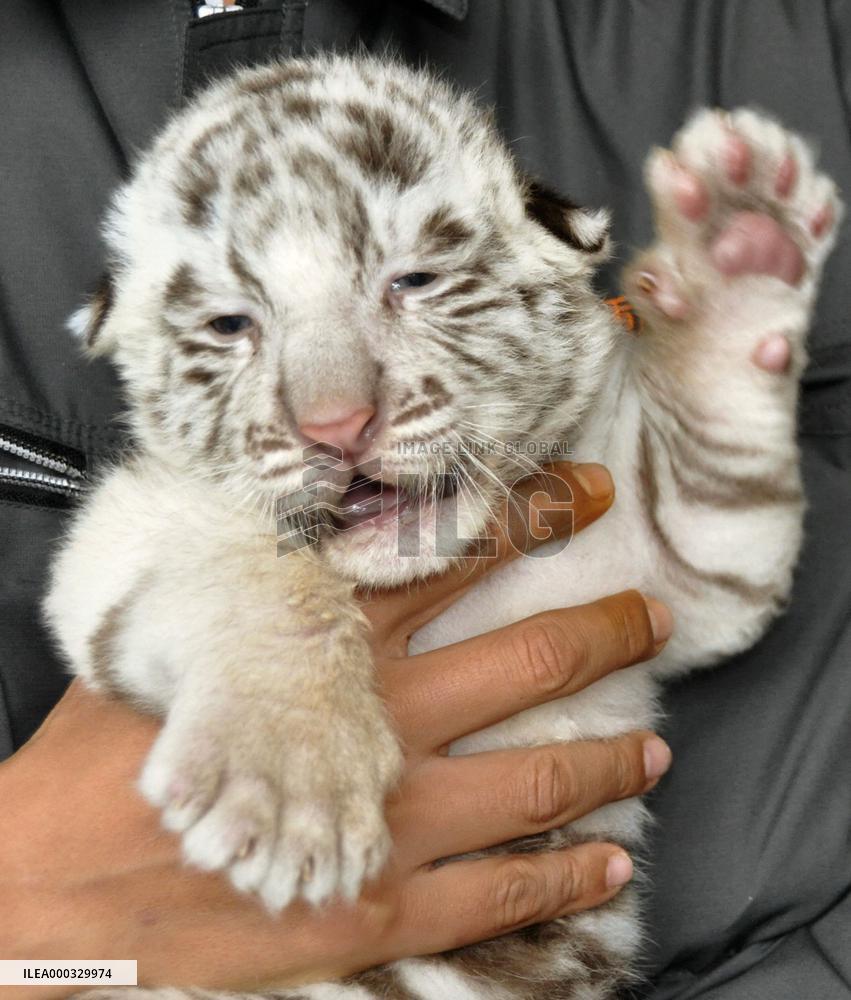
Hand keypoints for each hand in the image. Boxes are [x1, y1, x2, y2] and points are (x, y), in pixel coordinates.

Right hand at [0, 462, 672, 996]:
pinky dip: (564, 875)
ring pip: (538, 775)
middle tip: (650, 613)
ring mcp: (392, 816)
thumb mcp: (170, 652)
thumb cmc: (107, 765)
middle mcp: (380, 723)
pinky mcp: (383, 903)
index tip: (579, 495)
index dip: (525, 521)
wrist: (59, 891)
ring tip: (659, 748)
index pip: (451, 560)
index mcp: (329, 651)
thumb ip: (243, 607)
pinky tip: (609, 863)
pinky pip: (501, 889)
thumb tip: (275, 549)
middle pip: (525, 661)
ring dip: (610, 758)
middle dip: (600, 630)